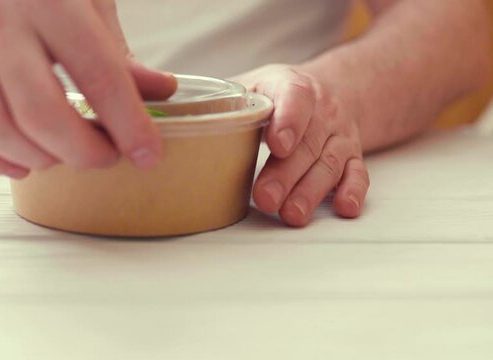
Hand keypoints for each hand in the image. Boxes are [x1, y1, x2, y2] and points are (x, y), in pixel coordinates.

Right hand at [0, 0, 176, 177]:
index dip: (129, 125)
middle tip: (106, 156)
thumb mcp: (88, 2)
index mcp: (48, 1)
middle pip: (42, 115)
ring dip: (39, 159)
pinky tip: (23, 162)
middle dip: (84, 152)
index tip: (149, 155)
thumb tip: (160, 92)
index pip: (98, 76)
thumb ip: (118, 53)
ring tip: (64, 155)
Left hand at [232, 65, 369, 226]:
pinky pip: (358, 174)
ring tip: (291, 214)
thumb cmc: (274, 94)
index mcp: (293, 87)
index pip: (296, 99)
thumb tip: (169, 109)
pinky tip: (344, 209)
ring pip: (330, 163)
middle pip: (308, 143)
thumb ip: (220, 99)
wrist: (326, 92)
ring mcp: (340, 135)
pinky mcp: (352, 157)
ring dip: (311, 191)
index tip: (277, 145)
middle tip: (266, 198)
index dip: (289, 121)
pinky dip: (353, 191)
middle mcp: (323, 110)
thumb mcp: (250, 84)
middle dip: (286, 173)